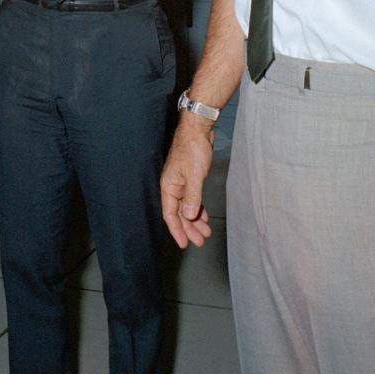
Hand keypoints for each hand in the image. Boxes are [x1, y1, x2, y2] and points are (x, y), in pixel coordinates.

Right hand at [160, 119, 214, 248]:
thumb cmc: (193, 149)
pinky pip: (192, 199)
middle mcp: (173, 186)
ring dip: (195, 220)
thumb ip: (192, 197)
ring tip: (206, 232)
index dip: (177, 230)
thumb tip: (189, 217)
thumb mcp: (194, 175)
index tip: (184, 244)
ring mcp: (181, 182)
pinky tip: (204, 215)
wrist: (198, 129)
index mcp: (169, 186)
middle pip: (179, 213)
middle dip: (189, 228)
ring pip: (186, 207)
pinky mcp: (190, 178)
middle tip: (200, 241)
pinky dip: (198, 208)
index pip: (170, 214)